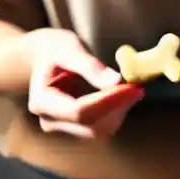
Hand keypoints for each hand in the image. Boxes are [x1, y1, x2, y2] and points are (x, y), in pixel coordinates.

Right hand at [24, 29, 143, 138]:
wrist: (41, 57)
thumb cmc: (53, 48)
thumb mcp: (68, 47)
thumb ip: (90, 66)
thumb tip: (116, 81)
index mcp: (41, 101)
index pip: (78, 111)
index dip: (108, 101)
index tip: (132, 87)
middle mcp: (49, 121)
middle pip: (90, 125)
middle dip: (117, 107)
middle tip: (137, 86)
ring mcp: (63, 128)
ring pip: (99, 131)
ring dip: (119, 111)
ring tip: (130, 88)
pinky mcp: (77, 129)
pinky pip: (102, 128)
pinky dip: (116, 113)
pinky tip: (122, 95)